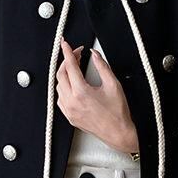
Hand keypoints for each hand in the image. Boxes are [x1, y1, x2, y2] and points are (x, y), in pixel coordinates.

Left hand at [57, 40, 137, 156]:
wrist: (118, 133)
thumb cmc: (117, 113)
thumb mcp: (113, 85)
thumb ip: (102, 66)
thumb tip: (94, 54)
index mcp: (81, 92)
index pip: (70, 66)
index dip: (68, 52)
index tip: (65, 44)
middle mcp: (72, 102)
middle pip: (61, 74)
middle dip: (67, 61)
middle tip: (77, 55)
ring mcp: (69, 110)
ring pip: (59, 86)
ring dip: (65, 74)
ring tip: (75, 68)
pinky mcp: (69, 116)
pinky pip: (60, 98)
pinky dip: (64, 88)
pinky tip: (72, 84)